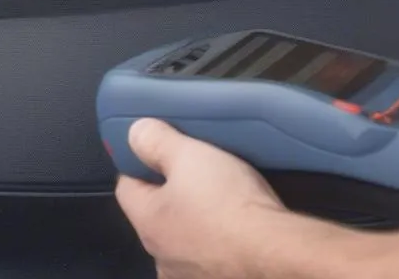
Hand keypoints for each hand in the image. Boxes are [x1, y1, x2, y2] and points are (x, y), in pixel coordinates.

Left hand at [115, 119, 285, 278]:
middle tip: (195, 169)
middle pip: (155, 212)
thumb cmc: (228, 203)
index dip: (139, 162)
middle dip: (171, 191)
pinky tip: (233, 226)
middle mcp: (160, 255)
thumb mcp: (190, 155)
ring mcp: (186, 273)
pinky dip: (214, 239)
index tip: (155, 149)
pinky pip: (206, 252)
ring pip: (181, 235)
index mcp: (148, 223)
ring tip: (218, 197)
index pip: (126, 186)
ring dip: (192, 218)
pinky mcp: (214, 278)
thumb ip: (156, 141)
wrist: (271, 250)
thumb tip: (135, 133)